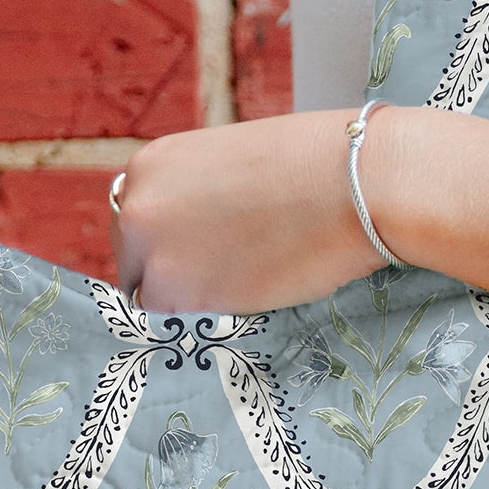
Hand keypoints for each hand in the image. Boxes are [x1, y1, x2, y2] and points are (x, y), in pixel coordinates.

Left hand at [111, 111, 377, 316]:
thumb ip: (201, 194)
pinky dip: (200, 326)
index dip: (169, 241)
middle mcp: (136, 207)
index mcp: (150, 166)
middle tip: (220, 281)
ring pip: (150, 297)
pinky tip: (240, 309)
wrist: (354, 188)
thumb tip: (202, 232)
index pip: (137, 219)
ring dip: (185, 302)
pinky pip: (171, 327)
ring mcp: (152, 255)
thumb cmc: (316, 168)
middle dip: (170, 272)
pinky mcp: (177, 297)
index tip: (199, 255)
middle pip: (134, 259)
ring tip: (238, 296)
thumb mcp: (233, 161)